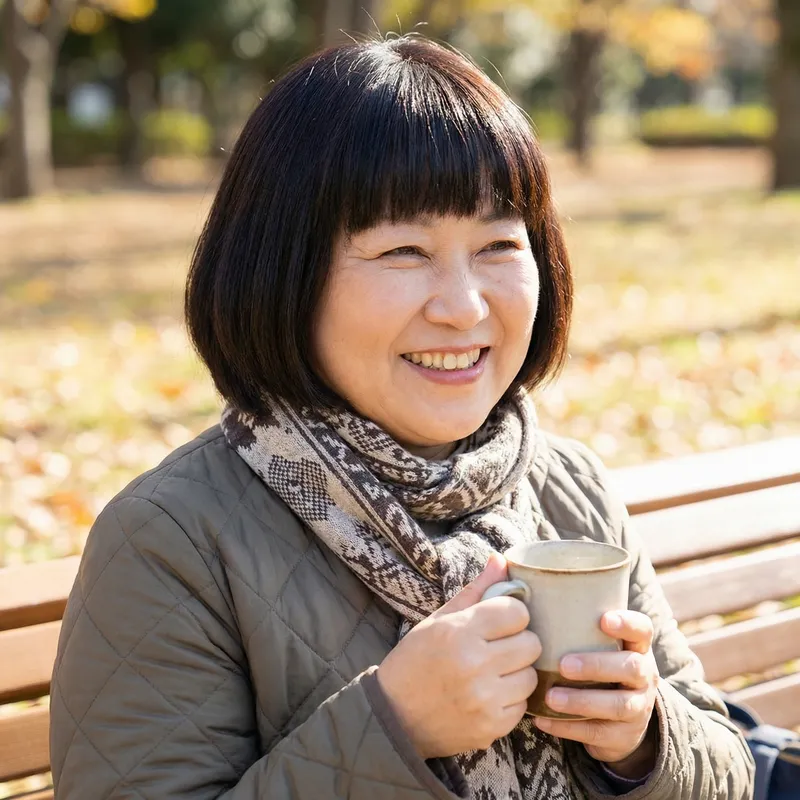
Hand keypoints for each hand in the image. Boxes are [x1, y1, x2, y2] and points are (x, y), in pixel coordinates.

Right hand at [376, 553, 541, 759]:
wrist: (393, 716)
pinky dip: (510, 699)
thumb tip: (501, 560)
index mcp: (459, 632)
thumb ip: (475, 591)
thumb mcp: (439, 620)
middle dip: (518, 642)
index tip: (499, 621)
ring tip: (494, 672)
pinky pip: (522, 706)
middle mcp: (475, 665)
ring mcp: (484, 699)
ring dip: (517, 672)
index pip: (517, 612)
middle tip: (498, 647)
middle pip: (531, 643)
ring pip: (530, 676)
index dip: (511, 614)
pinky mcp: (491, 727)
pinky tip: (489, 695)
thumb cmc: (415, 660)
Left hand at [534, 610, 659, 772]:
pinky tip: (542, 720)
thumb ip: (566, 616)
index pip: (642, 629)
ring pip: (618, 705)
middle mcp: (642, 675)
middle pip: (632, 667)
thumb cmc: (591, 661)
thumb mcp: (591, 642)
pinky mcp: (623, 736)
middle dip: (598, 665)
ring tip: (551, 698)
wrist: (618, 718)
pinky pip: (598, 733)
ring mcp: (637, 707)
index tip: (603, 619)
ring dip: (582, 701)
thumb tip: (509, 571)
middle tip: (564, 664)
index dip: (627, 624)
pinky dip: (568, 727)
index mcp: (635, 646)